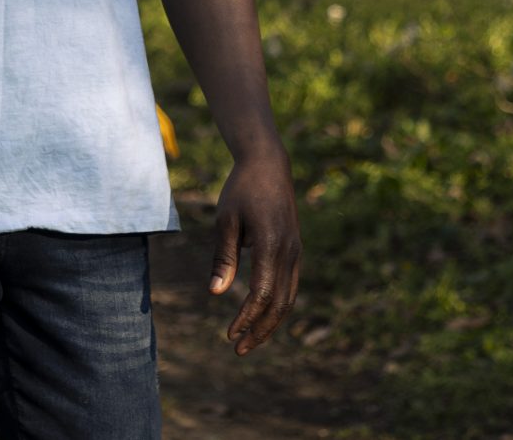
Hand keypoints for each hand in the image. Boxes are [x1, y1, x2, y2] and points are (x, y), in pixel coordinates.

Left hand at [209, 152, 301, 353]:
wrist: (268, 163)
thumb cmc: (242, 189)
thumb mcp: (226, 220)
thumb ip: (223, 258)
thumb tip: (215, 294)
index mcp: (271, 244)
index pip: (261, 294)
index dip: (246, 318)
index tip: (229, 334)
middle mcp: (290, 252)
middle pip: (279, 304)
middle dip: (259, 330)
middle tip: (238, 349)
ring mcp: (296, 251)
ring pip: (288, 298)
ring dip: (270, 323)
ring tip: (249, 340)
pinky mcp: (295, 249)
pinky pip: (289, 286)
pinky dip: (277, 306)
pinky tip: (260, 316)